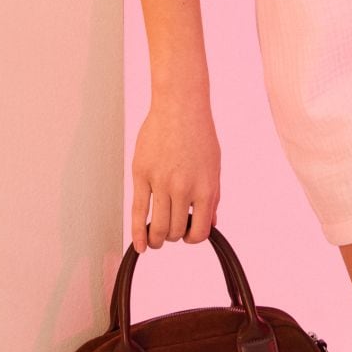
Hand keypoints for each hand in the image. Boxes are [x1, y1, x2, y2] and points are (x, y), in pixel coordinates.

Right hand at [131, 97, 221, 251]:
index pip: (200, 231)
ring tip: (157, 238)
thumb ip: (212, 196)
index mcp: (205, 188)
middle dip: (175, 235)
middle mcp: (183, 188)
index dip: (194, 237)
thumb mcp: (213, 166)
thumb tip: (211, 223)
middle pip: (177, 231)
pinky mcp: (141, 175)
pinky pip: (138, 212)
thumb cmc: (199, 134)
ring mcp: (161, 182)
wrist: (180, 106)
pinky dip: (138, 234)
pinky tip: (140, 246)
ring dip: (158, 238)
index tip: (189, 233)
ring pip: (158, 227)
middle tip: (173, 229)